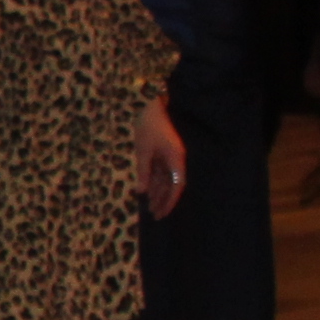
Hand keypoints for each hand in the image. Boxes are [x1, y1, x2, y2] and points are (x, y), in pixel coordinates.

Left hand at [136, 103, 187, 217]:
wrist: (156, 104)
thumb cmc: (151, 124)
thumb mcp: (144, 149)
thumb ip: (144, 171)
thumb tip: (142, 191)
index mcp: (176, 159)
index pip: (177, 186)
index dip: (170, 201)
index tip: (162, 213)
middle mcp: (176, 160)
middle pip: (172, 185)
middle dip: (164, 201)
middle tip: (156, 215)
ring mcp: (170, 157)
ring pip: (166, 180)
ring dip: (158, 193)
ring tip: (151, 207)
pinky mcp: (164, 153)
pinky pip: (161, 172)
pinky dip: (155, 182)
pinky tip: (149, 192)